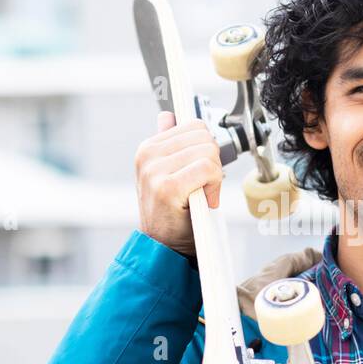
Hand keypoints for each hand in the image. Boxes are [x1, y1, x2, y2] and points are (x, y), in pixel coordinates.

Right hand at [134, 111, 222, 260]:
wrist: (163, 247)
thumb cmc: (170, 213)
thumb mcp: (165, 173)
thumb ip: (167, 143)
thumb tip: (167, 116)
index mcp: (148, 148)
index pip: (194, 126)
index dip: (205, 148)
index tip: (201, 170)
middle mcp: (147, 155)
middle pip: (203, 136)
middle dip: (212, 161)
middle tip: (203, 186)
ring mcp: (154, 170)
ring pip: (208, 152)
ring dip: (214, 176)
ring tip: (202, 194)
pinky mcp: (167, 186)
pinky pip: (207, 169)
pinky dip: (214, 185)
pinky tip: (205, 199)